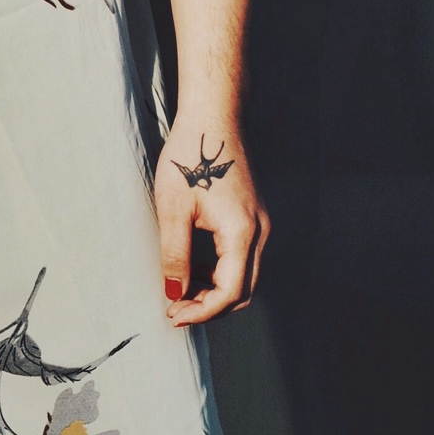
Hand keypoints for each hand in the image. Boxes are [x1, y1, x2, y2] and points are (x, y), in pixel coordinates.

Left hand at [155, 115, 267, 326]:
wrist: (212, 118)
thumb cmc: (189, 157)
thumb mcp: (173, 209)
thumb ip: (176, 256)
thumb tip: (175, 295)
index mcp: (242, 233)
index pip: (229, 292)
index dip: (202, 312)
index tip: (174, 316)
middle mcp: (259, 232)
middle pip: (243, 289)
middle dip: (210, 306)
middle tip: (177, 310)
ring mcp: (260, 223)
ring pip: (244, 274)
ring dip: (216, 289)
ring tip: (181, 288)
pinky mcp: (253, 214)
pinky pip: (242, 255)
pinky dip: (221, 269)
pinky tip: (194, 263)